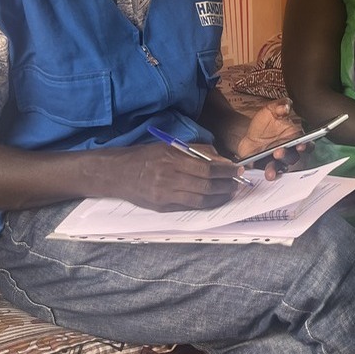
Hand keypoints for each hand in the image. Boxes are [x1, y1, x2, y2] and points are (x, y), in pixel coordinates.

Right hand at [115, 142, 243, 210]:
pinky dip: (205, 204)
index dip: (226, 171)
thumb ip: (195, 151)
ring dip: (219, 197)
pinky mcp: (163, 207)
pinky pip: (189, 207)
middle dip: (226, 185)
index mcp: (171, 160)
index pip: (207, 168)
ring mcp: (165, 195)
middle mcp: (168, 179)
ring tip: (229, 192)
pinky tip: (214, 200)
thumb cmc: (144, 156)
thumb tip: (219, 159)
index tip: (237, 169)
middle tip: (238, 183)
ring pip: (200, 200)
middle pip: (206, 185)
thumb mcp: (169, 146)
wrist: (117, 173)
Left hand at [236, 98, 303, 179]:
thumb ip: (280, 106)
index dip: (306, 146)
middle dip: (287, 156)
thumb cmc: (265, 122)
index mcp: (293, 138)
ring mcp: (275, 160)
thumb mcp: (271, 110)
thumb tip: (286, 106)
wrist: (249, 132)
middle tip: (279, 152)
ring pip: (279, 168)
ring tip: (269, 171)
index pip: (306, 144)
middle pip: (292, 158)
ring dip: (274, 170)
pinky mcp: (261, 165)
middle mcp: (287, 151)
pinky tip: (249, 168)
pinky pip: (260, 170)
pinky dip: (255, 171)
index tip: (301, 145)